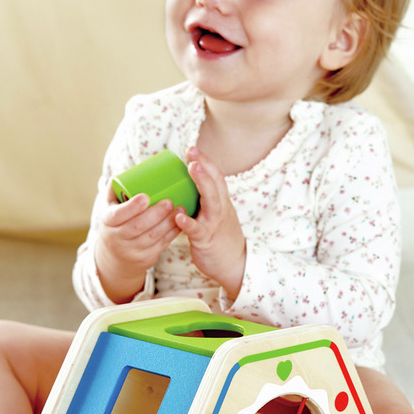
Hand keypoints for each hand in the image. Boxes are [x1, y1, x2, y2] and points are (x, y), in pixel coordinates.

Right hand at [94, 188, 180, 302]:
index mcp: (107, 221)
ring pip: (152, 237)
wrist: (115, 256)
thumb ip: (115, 189)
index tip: (145, 197)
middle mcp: (117, 238)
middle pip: (137, 226)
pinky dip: (172, 233)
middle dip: (155, 214)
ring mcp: (131, 251)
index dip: (132, 207)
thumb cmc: (115, 222)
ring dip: (168, 223)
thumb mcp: (109, 206)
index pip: (118, 215)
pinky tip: (181, 222)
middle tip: (169, 202)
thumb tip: (126, 172)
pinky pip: (161, 245)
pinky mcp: (146, 259)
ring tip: (180, 209)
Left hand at [174, 147, 245, 299]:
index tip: (193, 149)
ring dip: (202, 183)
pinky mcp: (207, 240)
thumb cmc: (220, 237)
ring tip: (192, 169)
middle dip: (205, 165)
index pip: (216, 177)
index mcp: (221, 202)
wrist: (235, 264)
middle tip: (192, 151)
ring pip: (211, 200)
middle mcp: (220, 209)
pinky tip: (178, 216)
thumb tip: (184, 186)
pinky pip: (198, 230)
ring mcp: (215, 224)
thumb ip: (204, 201)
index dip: (206, 162)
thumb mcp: (215, 215)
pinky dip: (188, 222)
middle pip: (216, 183)